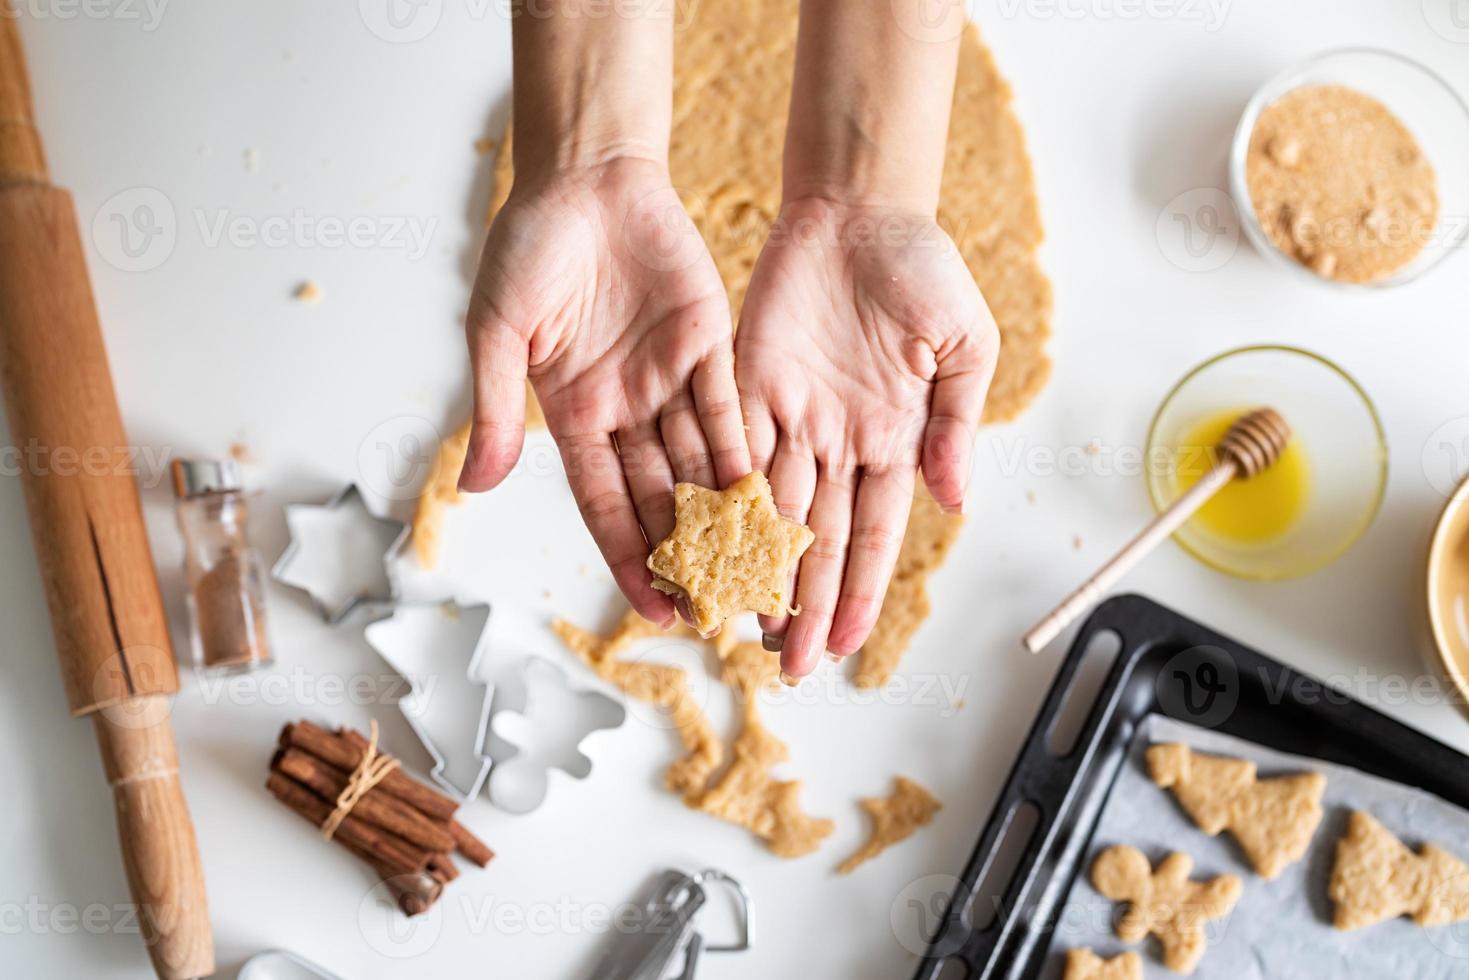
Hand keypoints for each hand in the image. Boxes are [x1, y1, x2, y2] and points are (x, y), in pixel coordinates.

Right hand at [459, 157, 748, 627]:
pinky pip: (730, 410)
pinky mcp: (709, 347)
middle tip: (721, 608)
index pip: (606, 505)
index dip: (630, 558)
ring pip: (700, 465)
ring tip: (754, 568)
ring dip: (725, 518)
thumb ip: (491, 411)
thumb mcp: (497, 334)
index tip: (657, 609)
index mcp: (572, 416)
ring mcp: (669, 382)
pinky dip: (744, 453)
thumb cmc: (527, 248)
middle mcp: (625, 410)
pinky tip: (765, 497)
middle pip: (661, 498)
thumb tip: (473, 488)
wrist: (583, 175)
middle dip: (687, 554)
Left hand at [736, 198, 998, 676]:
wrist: (857, 206)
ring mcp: (791, 417)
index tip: (844, 644)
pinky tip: (710, 551)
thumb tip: (955, 499)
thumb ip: (955, 422)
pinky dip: (721, 506)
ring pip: (770, 512)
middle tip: (787, 665)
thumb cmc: (921, 265)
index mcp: (895, 436)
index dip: (857, 590)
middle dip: (803, 604)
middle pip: (817, 540)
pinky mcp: (746, 387)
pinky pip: (730, 456)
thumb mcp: (964, 342)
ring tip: (744, 627)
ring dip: (759, 571)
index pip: (873, 532)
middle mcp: (839, 440)